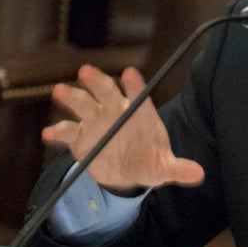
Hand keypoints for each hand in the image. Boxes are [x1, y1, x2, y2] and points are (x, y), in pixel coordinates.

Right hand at [43, 65, 203, 193]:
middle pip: (105, 91)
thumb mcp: (163, 167)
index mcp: (139, 113)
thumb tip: (198, 174)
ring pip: (82, 104)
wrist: (127, 171)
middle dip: (97, 81)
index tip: (130, 74)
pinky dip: (58, 131)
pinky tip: (49, 133)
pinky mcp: (79, 137)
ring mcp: (95, 121)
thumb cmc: (148, 160)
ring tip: (60, 91)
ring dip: (72, 97)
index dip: (134, 85)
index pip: (138, 95)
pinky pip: (67, 131)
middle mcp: (115, 110)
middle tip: (86, 72)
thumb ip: (178, 168)